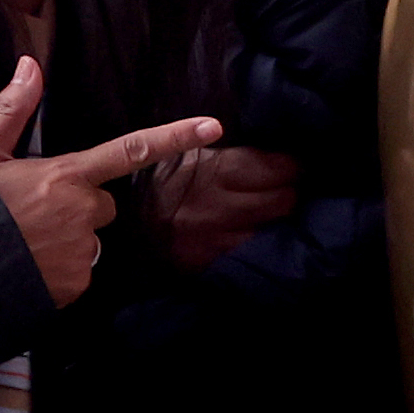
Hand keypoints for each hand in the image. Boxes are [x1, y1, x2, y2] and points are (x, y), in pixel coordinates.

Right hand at [0, 60, 216, 307]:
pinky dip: (59, 273)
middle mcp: (82, 212)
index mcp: (65, 175)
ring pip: (89, 241)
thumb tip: (29, 65)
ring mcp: (81, 252)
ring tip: (25, 245)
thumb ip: (11, 111)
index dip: (174, 137)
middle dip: (79, 208)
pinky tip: (28, 269)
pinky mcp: (75, 286)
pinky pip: (78, 275)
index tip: (212, 127)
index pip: (130, 150)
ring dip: (67, 241)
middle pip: (103, 205)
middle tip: (35, 214)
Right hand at [146, 138, 305, 272]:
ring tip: (270, 211)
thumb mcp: (190, 153)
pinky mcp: (208, 261)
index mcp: (215, 170)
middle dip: (288, 191)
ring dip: (275, 219)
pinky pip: (248, 252)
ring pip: (271, 229)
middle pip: (282, 200)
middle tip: (285, 189)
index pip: (276, 168)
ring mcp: (215, 238)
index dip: (290, 166)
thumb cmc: (158, 177)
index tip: (291, 167)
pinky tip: (253, 233)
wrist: (122, 215)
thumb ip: (228, 152)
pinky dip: (255, 242)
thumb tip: (271, 151)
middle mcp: (219, 206)